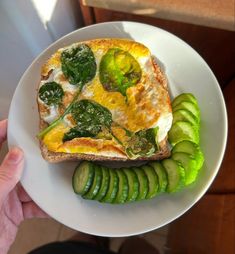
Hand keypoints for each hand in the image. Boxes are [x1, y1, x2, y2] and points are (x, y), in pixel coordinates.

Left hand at [0, 120, 46, 253]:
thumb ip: (3, 178)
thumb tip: (16, 155)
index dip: (1, 133)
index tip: (14, 123)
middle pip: (16, 165)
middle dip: (31, 159)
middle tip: (44, 150)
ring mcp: (8, 197)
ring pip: (29, 185)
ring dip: (41, 184)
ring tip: (54, 177)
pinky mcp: (16, 211)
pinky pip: (34, 204)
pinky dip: (44, 205)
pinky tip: (52, 204)